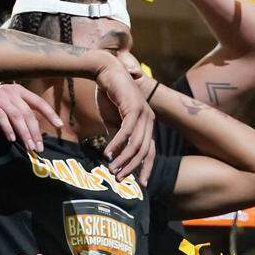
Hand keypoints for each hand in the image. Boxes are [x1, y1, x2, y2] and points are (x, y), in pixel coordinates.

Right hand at [0, 83, 63, 152]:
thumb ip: (21, 112)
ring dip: (23, 133)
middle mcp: (11, 91)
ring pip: (16, 116)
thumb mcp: (9, 103)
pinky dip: (8, 129)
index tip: (59, 126)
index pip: (38, 102)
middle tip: (38, 148)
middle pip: (27, 113)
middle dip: (34, 132)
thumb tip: (35, 133)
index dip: (49, 113)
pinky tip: (12, 139)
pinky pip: (1, 117)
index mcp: (19, 91)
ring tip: (28, 147)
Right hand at [94, 57, 153, 180]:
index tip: (139, 184)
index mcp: (146, 124)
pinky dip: (117, 143)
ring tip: (111, 168)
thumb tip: (115, 154)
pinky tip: (107, 152)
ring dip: (123, 158)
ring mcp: (143, 114)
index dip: (145, 168)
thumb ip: (116, 135)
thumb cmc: (109, 94)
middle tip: (119, 178)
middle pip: (144, 151)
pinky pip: (126, 131)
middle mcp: (149, 120)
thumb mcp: (112, 119)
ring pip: (136, 144)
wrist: (105, 71)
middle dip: (131, 167)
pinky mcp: (133, 108)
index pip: (150, 151)